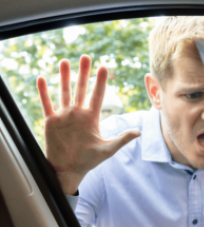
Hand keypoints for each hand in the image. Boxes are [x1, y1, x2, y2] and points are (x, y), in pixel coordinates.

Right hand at [37, 55, 139, 194]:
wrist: (70, 169)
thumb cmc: (89, 161)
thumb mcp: (107, 150)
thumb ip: (122, 139)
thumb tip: (138, 132)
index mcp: (92, 118)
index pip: (98, 96)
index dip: (100, 82)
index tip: (104, 67)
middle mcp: (78, 114)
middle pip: (81, 89)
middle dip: (83, 73)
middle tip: (85, 57)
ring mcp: (64, 116)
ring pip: (64, 92)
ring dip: (64, 77)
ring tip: (64, 61)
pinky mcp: (51, 121)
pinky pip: (47, 104)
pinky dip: (44, 92)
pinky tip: (42, 79)